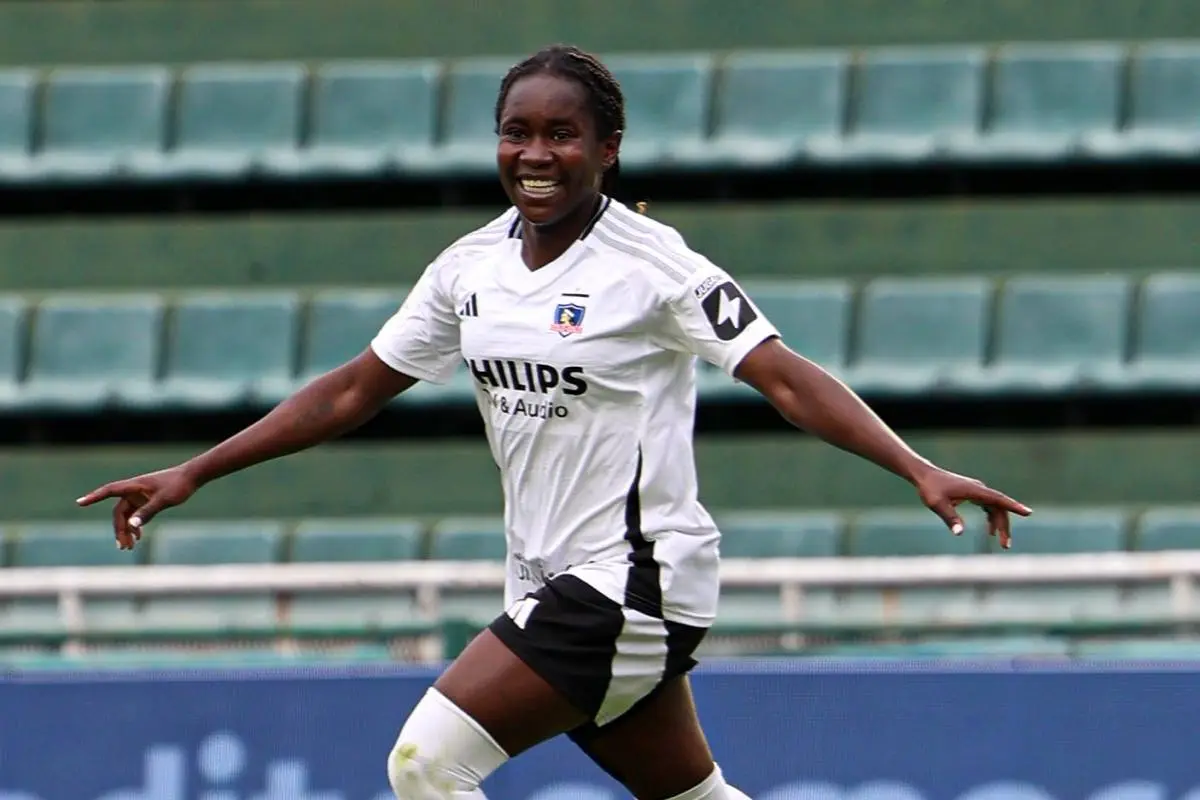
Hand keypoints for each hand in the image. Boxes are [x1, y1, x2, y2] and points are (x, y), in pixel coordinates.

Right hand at [76, 466, 199, 549]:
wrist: (191, 477)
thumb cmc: (178, 486)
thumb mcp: (164, 500)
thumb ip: (147, 512)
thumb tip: (132, 526)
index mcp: (134, 486)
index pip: (109, 491)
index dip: (94, 497)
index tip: (79, 502)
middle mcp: (134, 490)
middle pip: (119, 512)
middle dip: (119, 529)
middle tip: (123, 547)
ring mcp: (139, 496)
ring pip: (126, 515)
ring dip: (126, 530)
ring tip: (128, 547)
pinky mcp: (146, 500)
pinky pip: (135, 515)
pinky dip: (135, 526)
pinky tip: (138, 538)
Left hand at [913, 467, 1031, 548]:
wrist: (924, 476)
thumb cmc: (930, 489)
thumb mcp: (938, 504)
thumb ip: (950, 518)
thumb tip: (960, 533)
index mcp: (974, 490)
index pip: (998, 499)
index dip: (1013, 506)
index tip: (1028, 512)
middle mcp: (979, 489)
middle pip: (999, 508)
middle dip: (1004, 526)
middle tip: (1005, 545)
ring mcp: (976, 491)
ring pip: (994, 508)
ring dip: (999, 524)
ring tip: (1001, 542)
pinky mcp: (972, 493)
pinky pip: (988, 506)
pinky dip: (991, 518)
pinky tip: (990, 531)